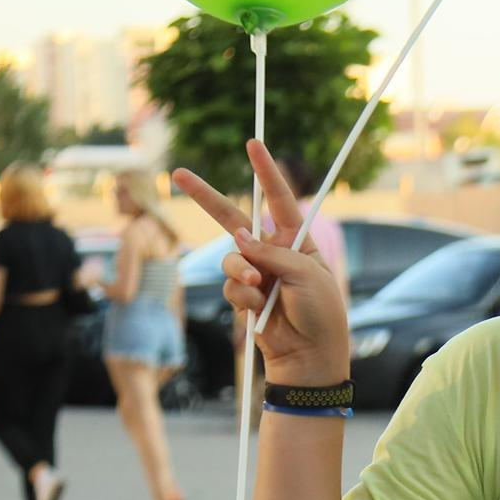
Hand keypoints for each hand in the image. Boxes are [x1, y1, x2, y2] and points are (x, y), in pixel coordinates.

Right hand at [172, 140, 349, 384]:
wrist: (310, 355)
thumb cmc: (321, 313)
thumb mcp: (306, 275)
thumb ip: (272, 253)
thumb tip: (237, 237)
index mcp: (295, 240)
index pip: (278, 200)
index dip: (266, 172)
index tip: (253, 144)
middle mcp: (272, 252)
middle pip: (233, 218)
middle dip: (206, 197)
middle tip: (178, 174)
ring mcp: (255, 273)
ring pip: (229, 258)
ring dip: (240, 271)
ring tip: (259, 287)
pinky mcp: (242, 295)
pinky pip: (229, 286)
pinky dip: (241, 296)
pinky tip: (258, 310)